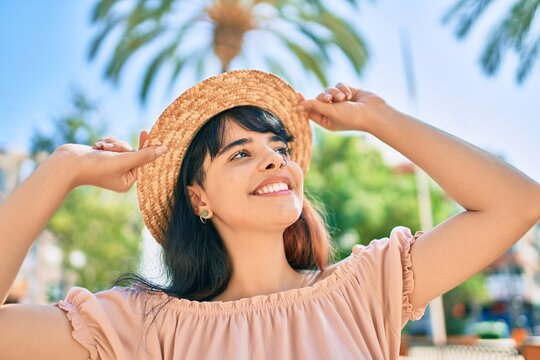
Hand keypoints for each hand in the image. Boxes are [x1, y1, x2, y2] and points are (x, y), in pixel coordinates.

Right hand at [50, 131, 165, 191]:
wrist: (66, 162)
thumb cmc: (95, 165)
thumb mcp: (123, 160)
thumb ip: (144, 155)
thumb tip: (164, 149)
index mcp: (127, 182)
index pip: (143, 162)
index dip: (144, 147)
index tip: (146, 133)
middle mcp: (121, 176)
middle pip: (132, 153)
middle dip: (121, 147)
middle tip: (109, 149)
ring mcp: (112, 166)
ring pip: (122, 146)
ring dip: (112, 144)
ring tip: (99, 148)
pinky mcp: (103, 157)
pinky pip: (113, 144)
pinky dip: (105, 143)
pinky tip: (95, 147)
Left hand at [294, 83, 386, 132]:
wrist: (374, 112)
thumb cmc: (351, 117)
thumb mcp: (330, 111)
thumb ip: (314, 106)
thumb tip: (296, 106)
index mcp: (326, 121)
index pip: (310, 111)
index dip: (303, 103)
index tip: (296, 95)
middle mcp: (332, 111)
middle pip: (319, 98)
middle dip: (324, 96)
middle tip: (329, 99)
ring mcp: (340, 102)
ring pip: (329, 90)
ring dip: (335, 92)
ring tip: (343, 98)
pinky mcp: (348, 92)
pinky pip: (339, 85)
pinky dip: (344, 89)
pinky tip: (351, 95)